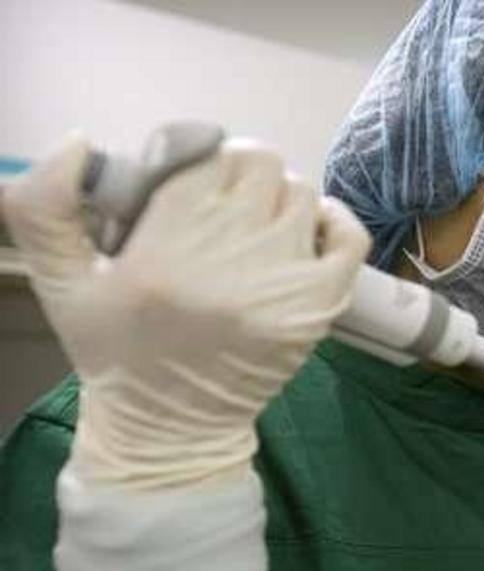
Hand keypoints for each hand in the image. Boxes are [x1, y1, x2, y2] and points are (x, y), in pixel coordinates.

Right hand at [3, 134, 369, 487]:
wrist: (172, 427)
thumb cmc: (116, 350)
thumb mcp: (62, 282)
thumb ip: (47, 208)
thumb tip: (79, 144)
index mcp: (167, 247)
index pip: (205, 153)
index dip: (195, 161)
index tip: (185, 188)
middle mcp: (232, 258)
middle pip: (259, 165)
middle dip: (236, 178)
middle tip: (220, 208)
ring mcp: (285, 283)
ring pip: (301, 194)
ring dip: (278, 201)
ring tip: (254, 230)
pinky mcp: (320, 306)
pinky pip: (349, 237)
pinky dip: (334, 221)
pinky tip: (307, 231)